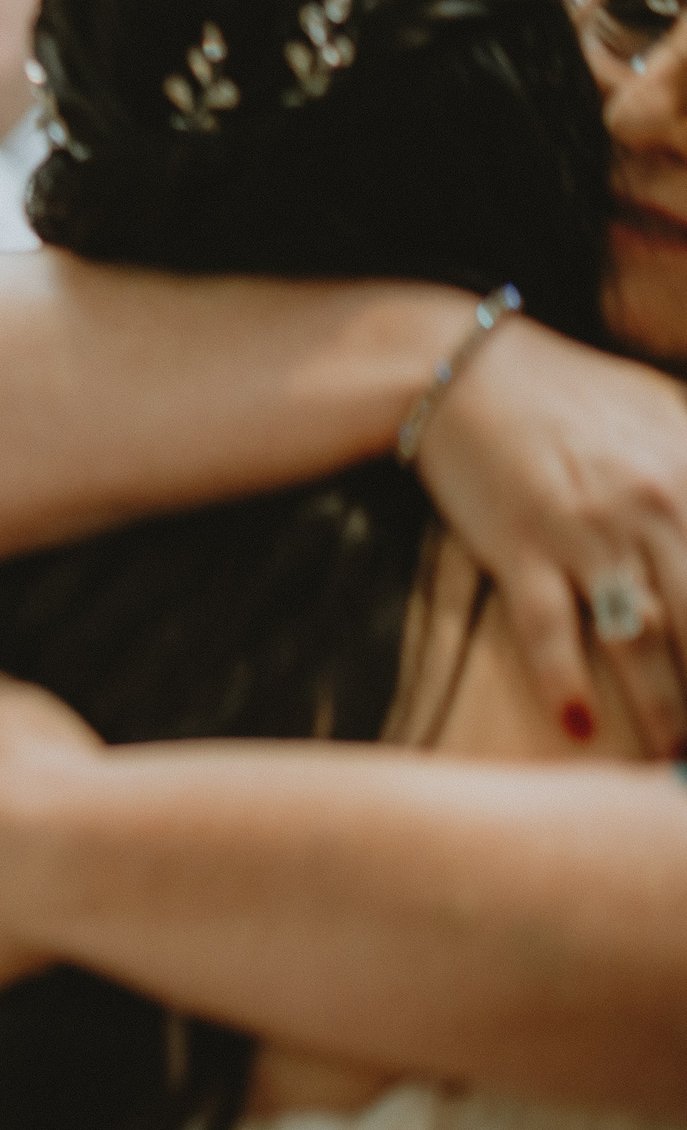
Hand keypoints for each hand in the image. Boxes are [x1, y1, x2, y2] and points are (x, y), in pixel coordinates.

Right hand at [415, 318, 686, 754]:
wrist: (462, 370)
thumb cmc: (569, 394)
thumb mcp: (664, 415)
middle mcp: (653, 509)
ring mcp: (583, 533)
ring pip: (639, 640)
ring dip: (662, 711)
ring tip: (670, 759)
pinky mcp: (519, 548)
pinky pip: (548, 630)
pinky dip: (563, 682)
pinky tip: (577, 725)